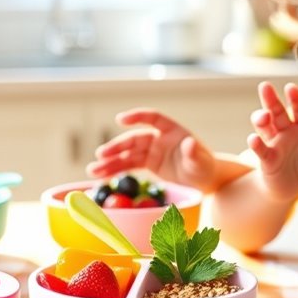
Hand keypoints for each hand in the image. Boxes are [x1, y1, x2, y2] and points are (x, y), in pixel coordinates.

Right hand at [86, 108, 216, 188]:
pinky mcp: (148, 163)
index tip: (120, 120)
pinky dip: (116, 170)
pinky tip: (101, 176)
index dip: (137, 117)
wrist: (204, 180)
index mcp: (172, 130)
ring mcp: (152, 150)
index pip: (152, 118)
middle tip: (100, 154)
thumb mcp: (201, 162)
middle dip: (117, 147)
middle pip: (134, 138)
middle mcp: (159, 138)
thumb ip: (194, 153)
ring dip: (110, 162)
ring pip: (127, 154)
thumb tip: (189, 143)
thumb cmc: (205, 167)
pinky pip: (129, 165)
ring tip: (93, 170)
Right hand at [248, 82, 297, 200]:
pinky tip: (253, 139)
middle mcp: (286, 130)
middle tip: (264, 86)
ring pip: (264, 126)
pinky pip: (261, 149)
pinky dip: (256, 144)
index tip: (290, 87)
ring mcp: (274, 142)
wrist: (291, 186)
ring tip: (264, 116)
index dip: (296, 98)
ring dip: (261, 118)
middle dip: (271, 99)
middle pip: (277, 111)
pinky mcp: (266, 158)